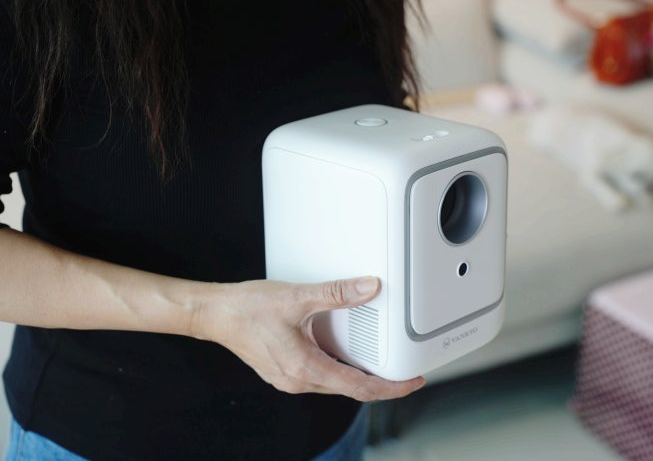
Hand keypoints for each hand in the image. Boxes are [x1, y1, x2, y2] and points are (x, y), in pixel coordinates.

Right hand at [190, 276, 424, 401]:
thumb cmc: (246, 309)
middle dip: (380, 384)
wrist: (213, 314)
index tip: (411, 383)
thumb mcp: (297, 297)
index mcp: (304, 367)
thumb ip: (336, 293)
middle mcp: (297, 380)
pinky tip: (344, 355)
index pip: (359, 388)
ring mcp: (289, 378)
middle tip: (404, 373)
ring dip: (359, 376)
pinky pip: (320, 376)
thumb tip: (368, 288)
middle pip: (350, 390)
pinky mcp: (284, 371)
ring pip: (335, 384)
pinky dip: (339, 369)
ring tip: (380, 364)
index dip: (390, 388)